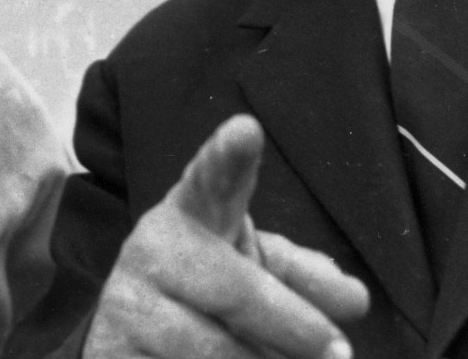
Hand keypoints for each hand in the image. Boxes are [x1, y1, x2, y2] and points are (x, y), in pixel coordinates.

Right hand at [83, 115, 368, 358]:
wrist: (130, 337)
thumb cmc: (207, 292)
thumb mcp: (256, 273)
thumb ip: (305, 278)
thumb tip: (355, 300)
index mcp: (194, 212)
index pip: (211, 178)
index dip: (228, 157)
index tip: (246, 131)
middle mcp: (153, 247)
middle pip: (234, 289)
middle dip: (293, 326)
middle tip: (340, 353)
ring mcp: (125, 302)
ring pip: (213, 350)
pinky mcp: (112, 351)